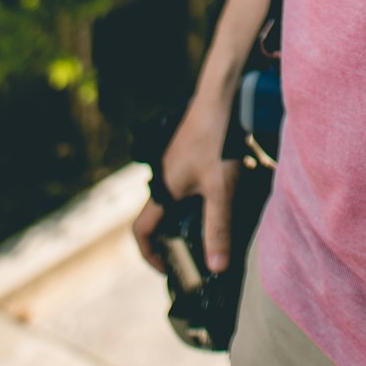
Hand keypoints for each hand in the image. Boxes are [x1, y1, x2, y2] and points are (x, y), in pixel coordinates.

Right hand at [131, 98, 239, 274]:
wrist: (223, 97)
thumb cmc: (219, 141)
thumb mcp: (222, 190)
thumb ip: (219, 228)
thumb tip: (217, 267)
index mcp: (163, 190)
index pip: (142, 230)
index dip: (150, 254)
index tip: (168, 268)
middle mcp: (162, 175)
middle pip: (157, 215)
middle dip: (172, 237)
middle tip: (194, 251)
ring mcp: (173, 160)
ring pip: (172, 196)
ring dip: (185, 214)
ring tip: (210, 224)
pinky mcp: (186, 148)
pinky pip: (184, 180)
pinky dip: (195, 195)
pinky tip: (220, 192)